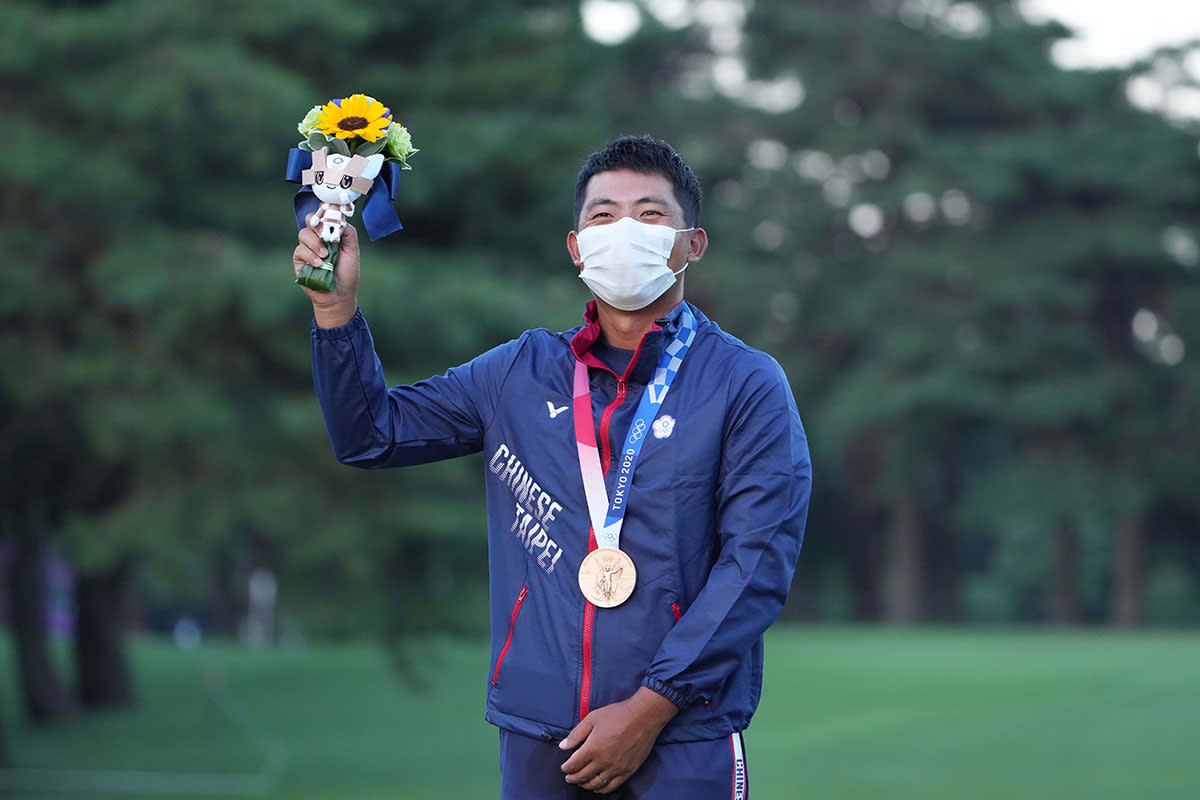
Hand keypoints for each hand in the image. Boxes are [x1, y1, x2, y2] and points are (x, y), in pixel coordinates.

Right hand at [292, 215, 359, 327]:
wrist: (339, 295)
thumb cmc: (347, 273)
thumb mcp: (353, 251)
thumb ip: (348, 233)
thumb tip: (339, 219)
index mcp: (330, 233)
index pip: (323, 215)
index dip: (324, 211)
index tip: (329, 212)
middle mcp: (317, 238)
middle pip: (309, 219)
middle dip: (317, 224)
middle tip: (325, 234)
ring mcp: (307, 248)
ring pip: (303, 234)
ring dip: (315, 243)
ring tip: (325, 256)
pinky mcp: (299, 260)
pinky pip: (300, 250)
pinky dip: (310, 256)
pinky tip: (319, 264)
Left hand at [559, 687, 677, 793]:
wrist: (643, 717)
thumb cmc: (618, 714)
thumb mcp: (592, 718)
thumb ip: (576, 734)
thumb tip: (563, 746)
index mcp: (592, 748)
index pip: (573, 765)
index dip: (566, 768)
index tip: (564, 768)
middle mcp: (603, 761)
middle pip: (582, 777)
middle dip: (573, 778)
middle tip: (569, 777)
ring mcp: (616, 768)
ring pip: (596, 784)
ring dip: (585, 785)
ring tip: (581, 782)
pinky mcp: (628, 771)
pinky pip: (612, 786)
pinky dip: (602, 789)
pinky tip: (598, 787)